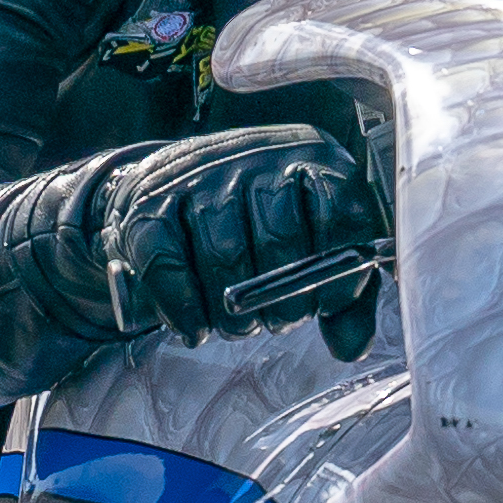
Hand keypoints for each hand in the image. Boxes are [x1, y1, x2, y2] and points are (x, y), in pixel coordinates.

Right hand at [83, 127, 388, 347]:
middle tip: (274, 323)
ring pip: (224, 253)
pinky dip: (183, 307)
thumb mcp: (309, 247)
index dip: (337, 274)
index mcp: (311, 158)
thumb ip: (343, 295)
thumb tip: (352, 347)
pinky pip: (168, 263)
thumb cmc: (252, 224)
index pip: (340, 213)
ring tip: (237, 326)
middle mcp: (257, 155)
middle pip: (279, 238)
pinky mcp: (150, 202)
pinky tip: (195, 328)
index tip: (324, 306)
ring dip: (232, 311)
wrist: (165, 194)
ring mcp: (200, 173)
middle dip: (280, 300)